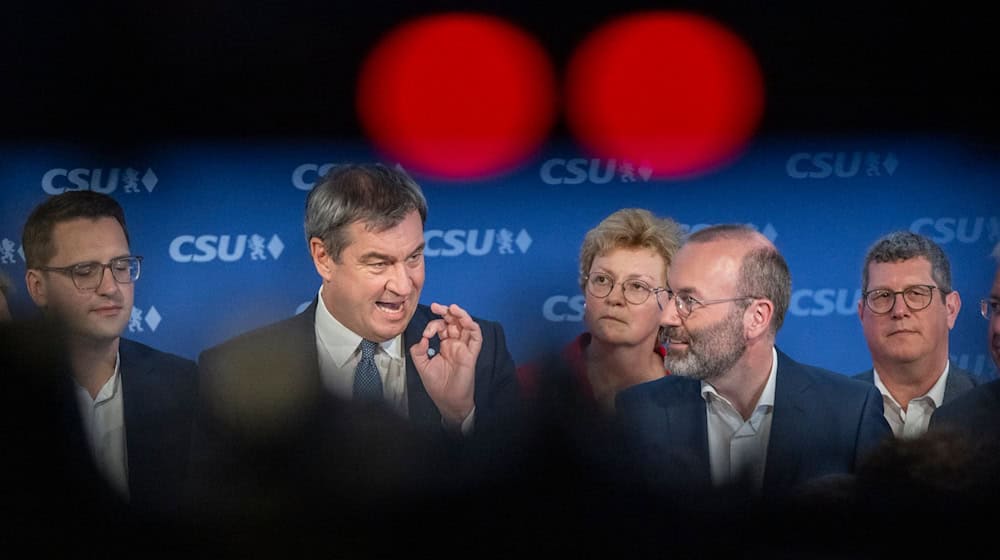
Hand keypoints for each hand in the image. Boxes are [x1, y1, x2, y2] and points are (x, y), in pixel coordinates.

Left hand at [409, 302, 480, 424]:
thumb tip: (421, 338)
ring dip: (461, 315)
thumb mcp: (422, 365)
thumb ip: (418, 351)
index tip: (426, 334)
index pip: (441, 327)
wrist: (447, 401)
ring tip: (452, 308)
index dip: (433, 325)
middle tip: (437, 306)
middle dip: (446, 312)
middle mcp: (455, 344)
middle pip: (454, 322)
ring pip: (467, 326)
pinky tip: (465, 321)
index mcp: (445, 345)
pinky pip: (477, 338)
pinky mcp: (471, 355)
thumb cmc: (437, 385)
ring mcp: (464, 348)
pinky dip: (473, 327)